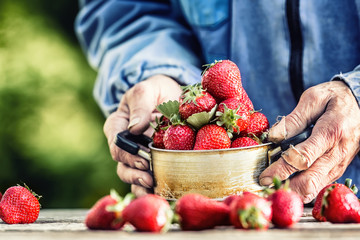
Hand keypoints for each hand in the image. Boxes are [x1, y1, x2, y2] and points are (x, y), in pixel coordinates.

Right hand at [103, 75, 181, 196]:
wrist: (171, 97)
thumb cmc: (155, 91)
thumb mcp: (147, 90)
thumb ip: (140, 104)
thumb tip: (134, 127)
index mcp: (117, 125)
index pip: (116, 143)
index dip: (127, 154)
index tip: (142, 159)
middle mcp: (124, 144)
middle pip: (122, 163)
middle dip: (134, 173)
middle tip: (149, 177)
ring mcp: (135, 155)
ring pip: (131, 175)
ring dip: (140, 184)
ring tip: (154, 188)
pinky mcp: (150, 163)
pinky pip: (144, 180)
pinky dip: (150, 188)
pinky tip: (159, 192)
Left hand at [259, 81, 359, 202]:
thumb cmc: (335, 99)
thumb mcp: (313, 98)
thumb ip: (293, 119)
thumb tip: (273, 137)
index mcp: (330, 133)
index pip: (302, 159)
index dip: (281, 170)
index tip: (263, 176)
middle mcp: (337, 154)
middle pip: (309, 182)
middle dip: (285, 187)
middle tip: (264, 185)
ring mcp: (338, 165)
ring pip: (314, 189)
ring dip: (292, 191)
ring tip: (272, 185)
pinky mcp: (337, 170)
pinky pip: (318, 186)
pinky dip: (301, 189)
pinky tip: (286, 183)